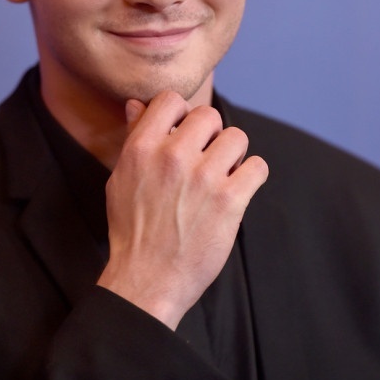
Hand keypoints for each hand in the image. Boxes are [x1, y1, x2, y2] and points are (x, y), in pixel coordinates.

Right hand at [96, 90, 267, 329]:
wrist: (146, 279)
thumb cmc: (132, 227)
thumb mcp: (122, 177)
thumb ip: (134, 138)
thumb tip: (138, 103)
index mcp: (142, 148)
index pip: (171, 100)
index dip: (181, 114)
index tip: (183, 133)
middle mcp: (173, 157)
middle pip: (209, 116)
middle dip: (210, 135)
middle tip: (205, 158)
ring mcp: (203, 178)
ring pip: (237, 137)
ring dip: (233, 155)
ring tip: (223, 174)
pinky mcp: (230, 201)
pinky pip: (258, 167)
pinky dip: (252, 176)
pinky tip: (238, 189)